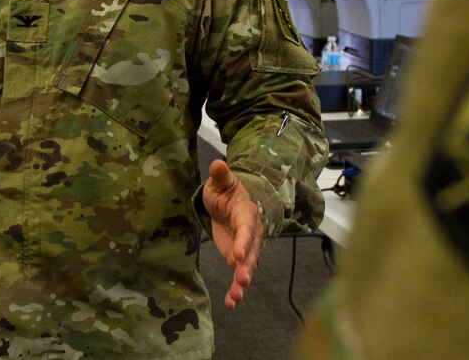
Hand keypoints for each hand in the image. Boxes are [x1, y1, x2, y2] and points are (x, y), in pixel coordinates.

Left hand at [203, 159, 263, 308]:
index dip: (242, 242)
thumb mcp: (222, 181)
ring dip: (241, 282)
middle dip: (246, 266)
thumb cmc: (226, 190)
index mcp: (246, 213)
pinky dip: (235, 289)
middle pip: (251, 251)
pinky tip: (230, 303)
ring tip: (235, 297)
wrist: (230, 202)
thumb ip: (221, 175)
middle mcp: (250, 233)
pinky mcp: (237, 258)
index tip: (236, 255)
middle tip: (241, 279)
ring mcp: (245, 247)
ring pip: (247, 266)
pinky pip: (238, 274)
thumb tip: (218, 164)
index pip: (246, 228)